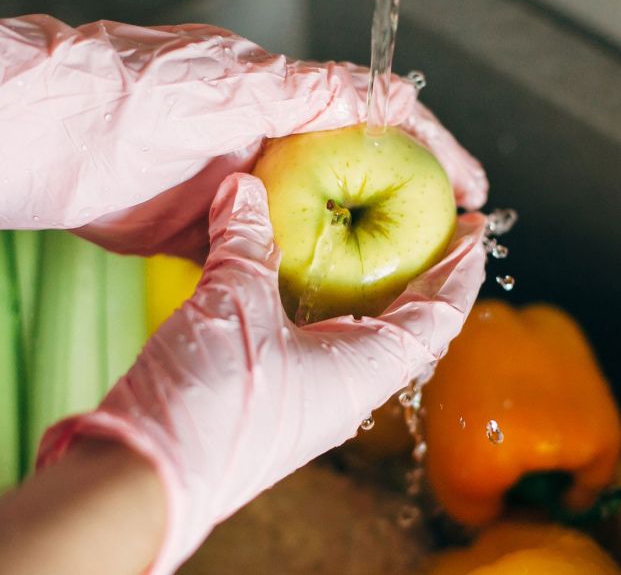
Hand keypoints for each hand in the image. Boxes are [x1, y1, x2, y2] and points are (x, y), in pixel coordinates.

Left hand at [0, 16, 485, 262]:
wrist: (56, 145)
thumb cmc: (137, 95)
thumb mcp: (233, 80)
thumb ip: (308, 90)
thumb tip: (385, 95)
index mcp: (286, 108)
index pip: (379, 125)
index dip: (434, 152)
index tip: (473, 187)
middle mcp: (273, 151)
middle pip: (357, 182)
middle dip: (404, 211)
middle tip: (446, 244)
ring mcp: (245, 196)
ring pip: (317, 227)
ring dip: (354, 252)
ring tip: (398, 283)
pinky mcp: (215, 234)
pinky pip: (270, 258)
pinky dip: (298, 275)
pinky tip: (325, 298)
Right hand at [38, 173, 486, 574]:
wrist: (146, 479)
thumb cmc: (209, 406)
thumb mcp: (233, 308)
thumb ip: (244, 242)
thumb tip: (244, 188)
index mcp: (361, 372)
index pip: (438, 317)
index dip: (461, 270)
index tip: (476, 229)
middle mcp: (347, 387)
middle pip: (407, 325)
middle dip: (423, 275)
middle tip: (429, 228)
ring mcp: (311, 393)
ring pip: (361, 333)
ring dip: (373, 289)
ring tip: (372, 245)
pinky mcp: (274, 393)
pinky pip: (317, 339)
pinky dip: (323, 302)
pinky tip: (305, 277)